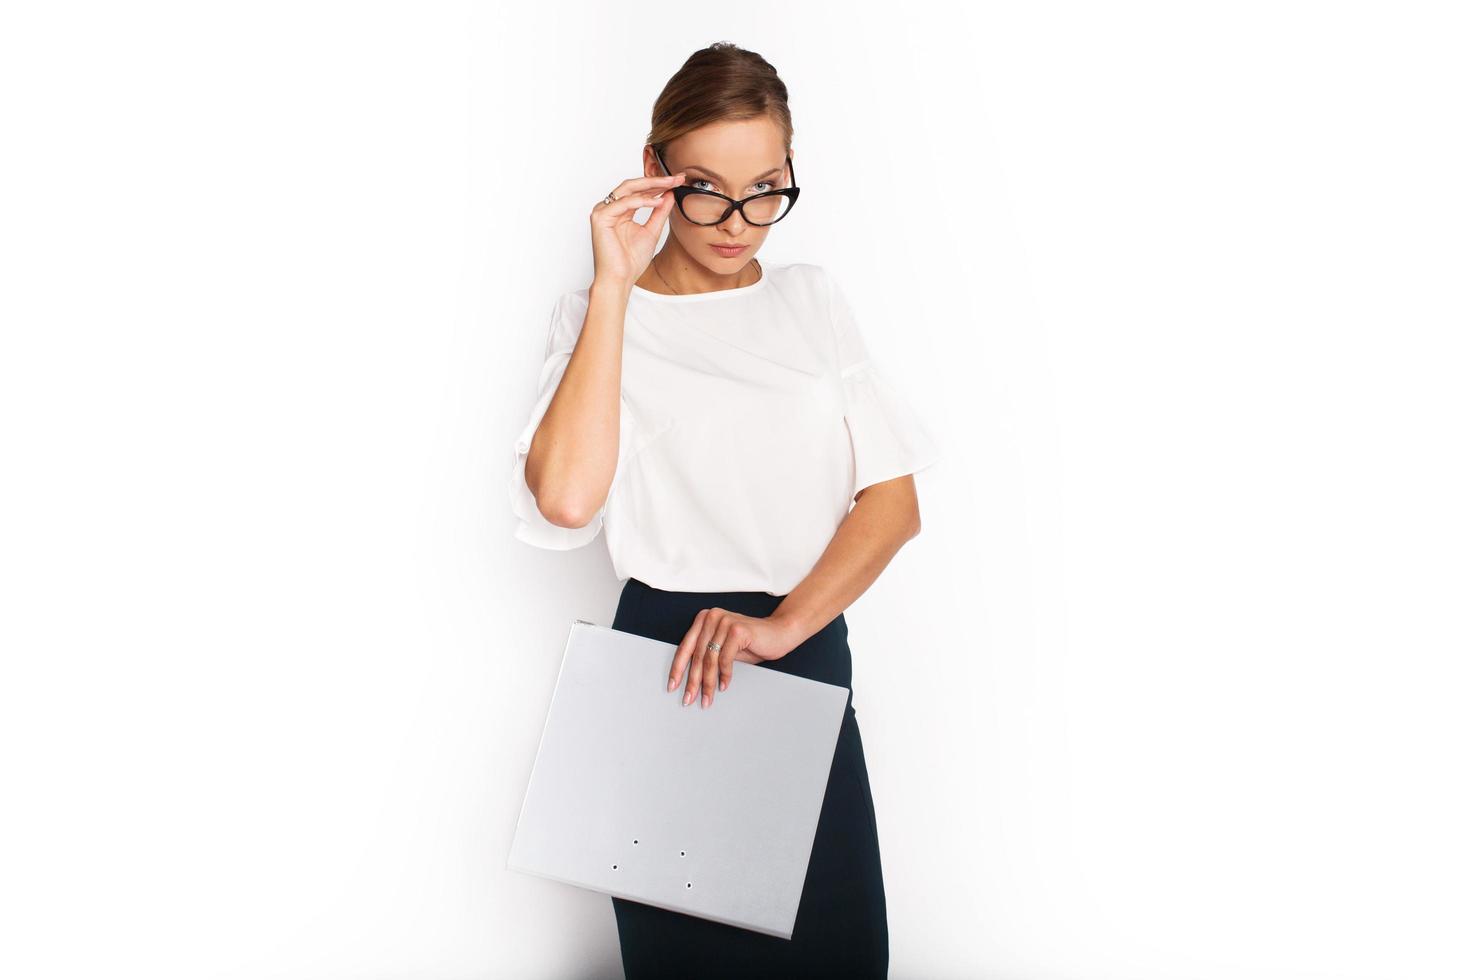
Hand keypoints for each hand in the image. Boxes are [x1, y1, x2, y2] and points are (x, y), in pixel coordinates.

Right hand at [589, 171, 685, 287]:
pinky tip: (657, 201)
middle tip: (676, 178)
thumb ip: (659, 212)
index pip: (639, 191)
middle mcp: (609, 208)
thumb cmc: (631, 261)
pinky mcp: (600, 218)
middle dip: (656, 180)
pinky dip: (641, 201)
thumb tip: (670, 194)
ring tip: (670, 185)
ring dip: (651, 185)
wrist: (619, 280)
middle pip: (633, 185)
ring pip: (628, 189)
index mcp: (620, 211)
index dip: (659, 184)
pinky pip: (623, 203)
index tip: (677, 181)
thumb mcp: (652, 231)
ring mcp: (602, 212)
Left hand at [667, 608, 804, 709]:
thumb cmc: (752, 642)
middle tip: (688, 699)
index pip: (686, 647)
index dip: (678, 668)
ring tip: (707, 699)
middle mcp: (711, 617)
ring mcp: (724, 621)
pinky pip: (725, 659)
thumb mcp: (724, 648)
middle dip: (692, 681)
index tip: (673, 685)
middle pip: (696, 655)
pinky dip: (724, 675)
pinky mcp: (736, 630)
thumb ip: (707, 655)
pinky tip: (724, 686)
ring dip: (708, 683)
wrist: (780, 633)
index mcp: (704, 619)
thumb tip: (689, 678)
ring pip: (709, 660)